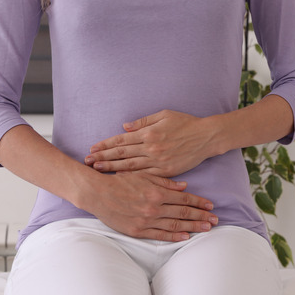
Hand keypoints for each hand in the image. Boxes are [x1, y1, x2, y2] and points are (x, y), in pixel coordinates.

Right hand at [82, 172, 218, 241]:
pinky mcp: (137, 230)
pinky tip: (186, 236)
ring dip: (192, 227)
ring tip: (206, 228)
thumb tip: (185, 187)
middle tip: (215, 220)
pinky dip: (174, 236)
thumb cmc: (121, 181)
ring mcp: (146, 220)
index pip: (184, 199)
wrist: (97, 193)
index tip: (211, 205)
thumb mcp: (144, 176)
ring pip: (175, 225)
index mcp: (157, 192)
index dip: (199, 202)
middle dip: (201, 216)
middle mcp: (154, 207)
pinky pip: (159, 235)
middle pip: (183, 213)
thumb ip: (166, 182)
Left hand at [85, 110, 219, 177]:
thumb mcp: (164, 115)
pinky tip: (120, 180)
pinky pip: (145, 176)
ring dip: (112, 168)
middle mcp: (151, 148)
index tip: (92, 148)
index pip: (122, 140)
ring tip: (98, 170)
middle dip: (103, 158)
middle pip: (122, 154)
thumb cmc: (186, 123)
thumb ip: (144, 122)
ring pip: (130, 166)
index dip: (105, 145)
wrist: (207, 137)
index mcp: (149, 133)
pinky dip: (131, 178)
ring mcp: (159, 161)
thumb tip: (125, 127)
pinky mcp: (167, 171)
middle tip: (88, 162)